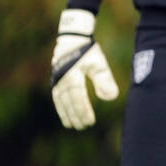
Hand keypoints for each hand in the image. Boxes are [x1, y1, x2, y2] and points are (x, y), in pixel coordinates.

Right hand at [51, 8, 118, 129]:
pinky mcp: (55, 79)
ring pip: (60, 100)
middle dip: (75, 115)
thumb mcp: (100, 64)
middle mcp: (62, 79)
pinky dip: (60, 107)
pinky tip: (65, 115)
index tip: (90, 121)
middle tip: (83, 127)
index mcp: (73, 75)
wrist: (72, 38)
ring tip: (72, 125)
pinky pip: (56, 96)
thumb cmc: (89, 51)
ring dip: (66, 113)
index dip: (83, 111)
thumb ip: (105, 80)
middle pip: (68, 101)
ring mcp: (57, 79)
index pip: (78, 98)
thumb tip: (110, 98)